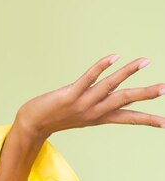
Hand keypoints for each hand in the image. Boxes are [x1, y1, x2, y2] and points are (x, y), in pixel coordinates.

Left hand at [15, 54, 164, 141]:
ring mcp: (83, 103)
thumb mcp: (82, 115)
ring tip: (144, 61)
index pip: (129, 118)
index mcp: (100, 117)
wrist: (33, 124)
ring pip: (110, 86)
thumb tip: (109, 96)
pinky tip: (114, 57)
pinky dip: (101, 66)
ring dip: (128, 72)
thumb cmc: (57, 117)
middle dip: (146, 94)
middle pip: (125, 100)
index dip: (148, 119)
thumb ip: (97, 106)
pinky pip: (88, 78)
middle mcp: (94, 111)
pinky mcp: (69, 95)